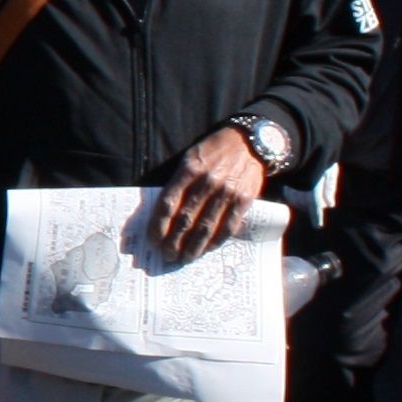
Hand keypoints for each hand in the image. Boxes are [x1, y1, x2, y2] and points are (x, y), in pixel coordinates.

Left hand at [152, 126, 267, 259]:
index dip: (158, 224)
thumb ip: (178, 182)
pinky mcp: (244, 200)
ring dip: (193, 246)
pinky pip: (228, 226)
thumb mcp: (190, 158)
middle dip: (173, 241)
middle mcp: (208, 182)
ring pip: (206, 226)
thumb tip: (163, 212)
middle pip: (186, 218)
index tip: (152, 240)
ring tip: (183, 258)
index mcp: (189, 170)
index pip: (168, 203)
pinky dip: (216, 241)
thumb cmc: (213, 151)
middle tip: (166, 255)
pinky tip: (206, 250)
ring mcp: (227, 192)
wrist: (249, 143)